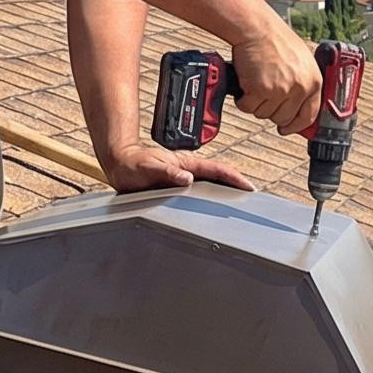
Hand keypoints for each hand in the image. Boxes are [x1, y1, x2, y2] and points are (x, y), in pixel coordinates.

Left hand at [99, 140, 256, 193]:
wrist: (121, 164)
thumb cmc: (133, 165)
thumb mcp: (149, 169)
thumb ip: (166, 173)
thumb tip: (186, 179)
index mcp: (186, 164)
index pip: (216, 170)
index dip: (234, 178)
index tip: (248, 186)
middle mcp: (188, 170)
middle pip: (219, 177)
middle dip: (237, 185)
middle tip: (251, 197)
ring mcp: (185, 178)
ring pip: (211, 184)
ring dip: (226, 191)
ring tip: (240, 204)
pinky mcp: (179, 186)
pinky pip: (201, 192)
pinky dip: (213, 198)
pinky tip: (216, 208)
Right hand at [231, 25, 322, 135]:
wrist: (256, 28)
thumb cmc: (275, 40)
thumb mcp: (301, 61)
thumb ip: (302, 83)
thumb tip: (297, 107)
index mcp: (313, 81)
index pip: (309, 115)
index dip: (296, 125)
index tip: (287, 129)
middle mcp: (299, 88)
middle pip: (282, 118)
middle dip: (270, 111)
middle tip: (263, 96)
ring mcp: (280, 90)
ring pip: (263, 114)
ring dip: (256, 103)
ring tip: (255, 83)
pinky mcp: (260, 90)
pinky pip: (248, 107)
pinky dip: (243, 100)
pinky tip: (246, 84)